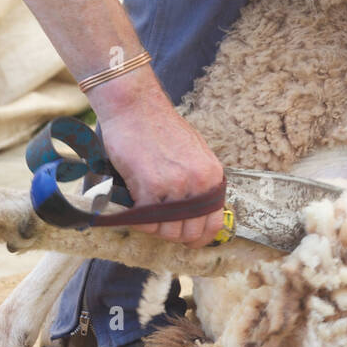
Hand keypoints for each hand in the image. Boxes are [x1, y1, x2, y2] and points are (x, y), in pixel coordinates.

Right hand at [92, 82, 225, 247]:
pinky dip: (136, 219)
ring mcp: (175, 187)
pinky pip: (145, 221)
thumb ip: (199, 181)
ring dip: (152, 227)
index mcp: (213, 175)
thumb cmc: (160, 127)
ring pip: (165, 231)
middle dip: (171, 233)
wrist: (136, 107)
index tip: (187, 240)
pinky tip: (132, 204)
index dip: (199, 237)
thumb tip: (196, 212)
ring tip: (143, 208)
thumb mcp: (194, 152)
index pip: (214, 223)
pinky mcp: (150, 188)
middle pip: (188, 233)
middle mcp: (198, 183)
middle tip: (158, 223)